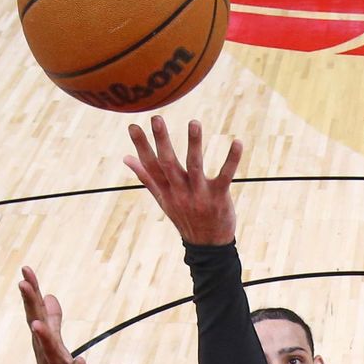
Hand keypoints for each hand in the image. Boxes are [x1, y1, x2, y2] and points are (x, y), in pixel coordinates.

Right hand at [19, 266, 87, 363]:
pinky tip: (82, 361)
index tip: (25, 269)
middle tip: (22, 283)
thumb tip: (49, 295)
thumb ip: (54, 319)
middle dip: (30, 303)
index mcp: (44, 340)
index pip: (35, 311)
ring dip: (44, 336)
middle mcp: (47, 350)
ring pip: (50, 349)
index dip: (31, 290)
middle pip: (38, 323)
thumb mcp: (55, 342)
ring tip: (37, 323)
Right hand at [124, 116, 241, 245]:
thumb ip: (146, 177)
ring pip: (194, 166)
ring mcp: (199, 195)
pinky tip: (237, 142)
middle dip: (162, 140)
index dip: (141, 146)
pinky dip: (232, 159)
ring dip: (194, 143)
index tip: (132, 125)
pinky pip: (225, 175)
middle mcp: (179, 192)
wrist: (208, 246)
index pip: (150, 166)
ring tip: (194, 121)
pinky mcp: (219, 197)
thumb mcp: (162, 199)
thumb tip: (126, 158)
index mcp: (166, 191)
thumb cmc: (184, 216)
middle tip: (156, 118)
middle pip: (168, 163)